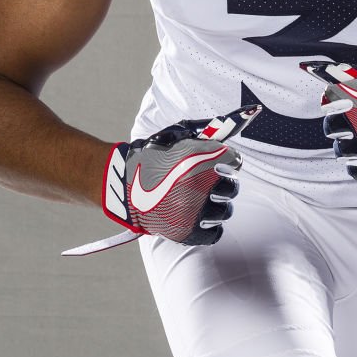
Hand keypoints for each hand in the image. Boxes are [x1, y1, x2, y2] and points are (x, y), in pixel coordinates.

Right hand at [102, 104, 258, 243]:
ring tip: (200, 200)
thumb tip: (235, 123)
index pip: (234, 161)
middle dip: (222, 182)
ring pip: (225, 210)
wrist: (121, 184)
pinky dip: (210, 226)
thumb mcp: (177, 138)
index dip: (228, 161)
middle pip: (231, 186)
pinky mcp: (187, 231)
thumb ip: (205, 136)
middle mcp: (200, 186)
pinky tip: (200, 217)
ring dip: (216, 204)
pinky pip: (214, 232)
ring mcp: (194, 211)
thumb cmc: (150, 158)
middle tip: (208, 182)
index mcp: (200, 160)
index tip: (221, 163)